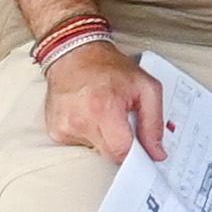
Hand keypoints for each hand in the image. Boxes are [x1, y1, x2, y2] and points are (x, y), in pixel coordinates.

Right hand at [39, 39, 170, 161]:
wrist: (75, 56)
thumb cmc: (111, 69)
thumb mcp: (147, 88)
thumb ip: (154, 123)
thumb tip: (157, 153)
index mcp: (103, 110)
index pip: (121, 152)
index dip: (136, 155)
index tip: (143, 151)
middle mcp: (79, 121)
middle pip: (109, 155)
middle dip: (122, 145)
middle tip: (126, 123)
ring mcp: (63, 128)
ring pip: (96, 150)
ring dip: (106, 138)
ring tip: (105, 113)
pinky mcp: (55, 131)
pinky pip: (80, 144)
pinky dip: (90, 134)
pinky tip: (90, 115)